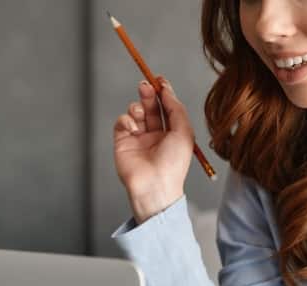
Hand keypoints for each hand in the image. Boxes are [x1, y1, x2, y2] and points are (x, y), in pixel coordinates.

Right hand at [113, 78, 193, 222]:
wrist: (155, 185)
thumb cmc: (173, 164)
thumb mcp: (184, 132)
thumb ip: (176, 109)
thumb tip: (167, 92)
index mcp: (172, 133)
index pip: (167, 108)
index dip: (163, 93)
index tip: (159, 79)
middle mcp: (155, 134)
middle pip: (151, 106)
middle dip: (148, 93)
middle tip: (146, 85)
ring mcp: (138, 138)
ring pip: (135, 112)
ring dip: (138, 107)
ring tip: (140, 112)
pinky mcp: (122, 142)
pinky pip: (122, 122)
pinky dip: (126, 119)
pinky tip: (133, 127)